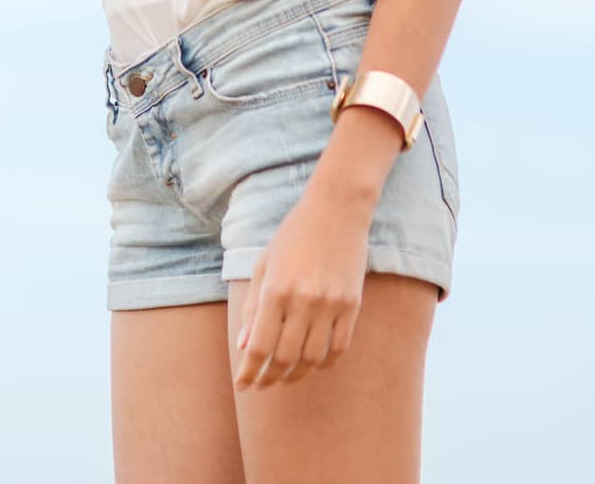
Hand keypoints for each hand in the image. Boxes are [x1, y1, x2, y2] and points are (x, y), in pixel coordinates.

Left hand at [232, 180, 372, 391]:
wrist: (337, 209)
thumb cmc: (294, 234)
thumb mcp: (265, 264)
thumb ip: (253, 306)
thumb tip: (244, 347)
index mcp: (276, 289)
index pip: (259, 347)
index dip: (249, 372)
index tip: (242, 386)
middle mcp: (303, 301)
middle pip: (285, 359)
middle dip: (270, 378)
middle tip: (262, 383)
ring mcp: (330, 305)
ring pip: (312, 359)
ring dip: (296, 375)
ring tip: (285, 377)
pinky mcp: (352, 305)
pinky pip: (338, 348)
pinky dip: (324, 363)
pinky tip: (313, 363)